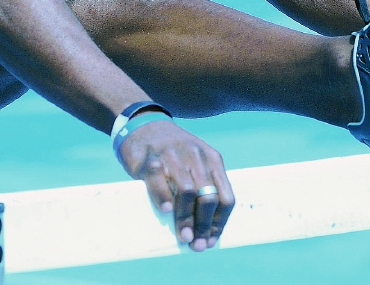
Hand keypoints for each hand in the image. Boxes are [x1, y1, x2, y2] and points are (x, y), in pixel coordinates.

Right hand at [116, 120, 234, 250]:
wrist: (143, 124)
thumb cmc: (171, 152)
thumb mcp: (194, 162)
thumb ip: (203, 185)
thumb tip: (205, 229)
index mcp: (212, 159)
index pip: (225, 196)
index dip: (220, 222)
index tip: (211, 240)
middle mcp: (196, 156)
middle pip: (208, 197)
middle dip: (204, 225)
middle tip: (197, 245)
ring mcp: (173, 156)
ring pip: (188, 192)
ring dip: (186, 218)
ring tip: (184, 236)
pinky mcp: (150, 158)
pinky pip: (159, 180)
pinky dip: (164, 197)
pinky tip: (166, 212)